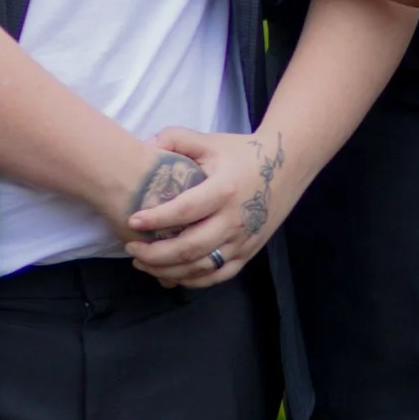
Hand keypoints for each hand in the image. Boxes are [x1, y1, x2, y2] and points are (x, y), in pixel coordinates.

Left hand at [124, 123, 295, 286]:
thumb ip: (174, 139)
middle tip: (131, 247)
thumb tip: (143, 145)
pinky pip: (218, 275)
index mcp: (224, 190)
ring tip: (142, 262)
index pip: (186, 210)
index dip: (157, 219)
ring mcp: (243, 239)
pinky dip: (192, 280)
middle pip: (190, 248)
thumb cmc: (242, 153)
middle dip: (155, 253)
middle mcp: (235, 219)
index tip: (132, 221)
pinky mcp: (249, 251)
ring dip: (167, 270)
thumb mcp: (209, 141)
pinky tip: (171, 275)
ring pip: (201, 267)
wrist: (287, 165)